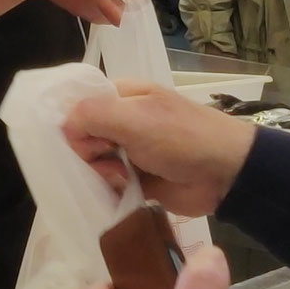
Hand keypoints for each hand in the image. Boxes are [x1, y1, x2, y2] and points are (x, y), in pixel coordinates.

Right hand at [65, 81, 256, 216]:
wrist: (225, 174)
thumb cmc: (181, 138)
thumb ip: (92, 114)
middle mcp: (123, 121)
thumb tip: (64, 128)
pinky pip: (108, 185)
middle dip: (87, 152)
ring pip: (93, 163)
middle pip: (82, 136)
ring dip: (99, 174)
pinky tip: (119, 192)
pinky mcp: (137, 179)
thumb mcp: (134, 118)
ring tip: (120, 179)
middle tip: (109, 159)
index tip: (82, 140)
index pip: (79, 103)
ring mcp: (130, 151)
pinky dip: (108, 190)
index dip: (73, 122)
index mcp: (122, 96)